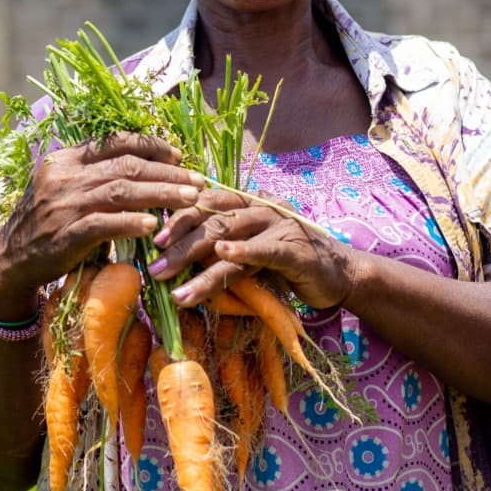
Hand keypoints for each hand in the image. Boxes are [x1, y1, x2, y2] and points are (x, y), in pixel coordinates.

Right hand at [0, 133, 203, 320]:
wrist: (10, 257)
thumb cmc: (45, 222)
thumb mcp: (62, 187)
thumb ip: (93, 174)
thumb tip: (142, 166)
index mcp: (66, 159)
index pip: (116, 142)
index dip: (151, 146)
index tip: (177, 156)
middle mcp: (65, 176)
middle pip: (127, 166)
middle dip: (167, 172)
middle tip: (197, 181)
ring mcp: (65, 205)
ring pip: (122, 191)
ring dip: (161, 194)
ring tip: (190, 199)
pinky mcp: (66, 234)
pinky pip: (105, 223)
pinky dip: (131, 222)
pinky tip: (153, 225)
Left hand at [148, 186, 358, 309]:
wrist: (337, 275)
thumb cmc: (286, 264)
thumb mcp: (248, 253)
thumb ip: (219, 249)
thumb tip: (174, 258)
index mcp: (246, 203)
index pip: (204, 203)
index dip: (177, 219)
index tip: (152, 240)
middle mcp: (260, 207)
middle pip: (211, 219)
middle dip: (180, 244)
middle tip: (155, 267)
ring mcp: (279, 225)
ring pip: (230, 236)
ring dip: (200, 262)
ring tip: (177, 287)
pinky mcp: (295, 248)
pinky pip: (265, 249)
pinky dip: (243, 251)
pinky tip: (223, 256)